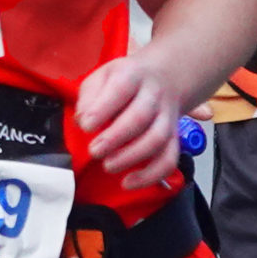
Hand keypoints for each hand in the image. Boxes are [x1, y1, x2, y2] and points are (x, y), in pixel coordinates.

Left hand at [76, 53, 185, 189]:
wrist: (165, 79)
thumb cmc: (123, 81)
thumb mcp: (102, 77)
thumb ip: (89, 97)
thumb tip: (84, 120)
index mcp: (132, 75)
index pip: (121, 88)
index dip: (103, 109)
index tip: (86, 126)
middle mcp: (154, 95)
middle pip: (140, 116)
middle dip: (116, 138)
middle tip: (95, 151)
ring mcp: (166, 117)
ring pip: (157, 139)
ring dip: (132, 157)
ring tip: (108, 166)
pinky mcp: (173, 137)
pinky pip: (169, 158)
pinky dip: (151, 175)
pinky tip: (129, 182)